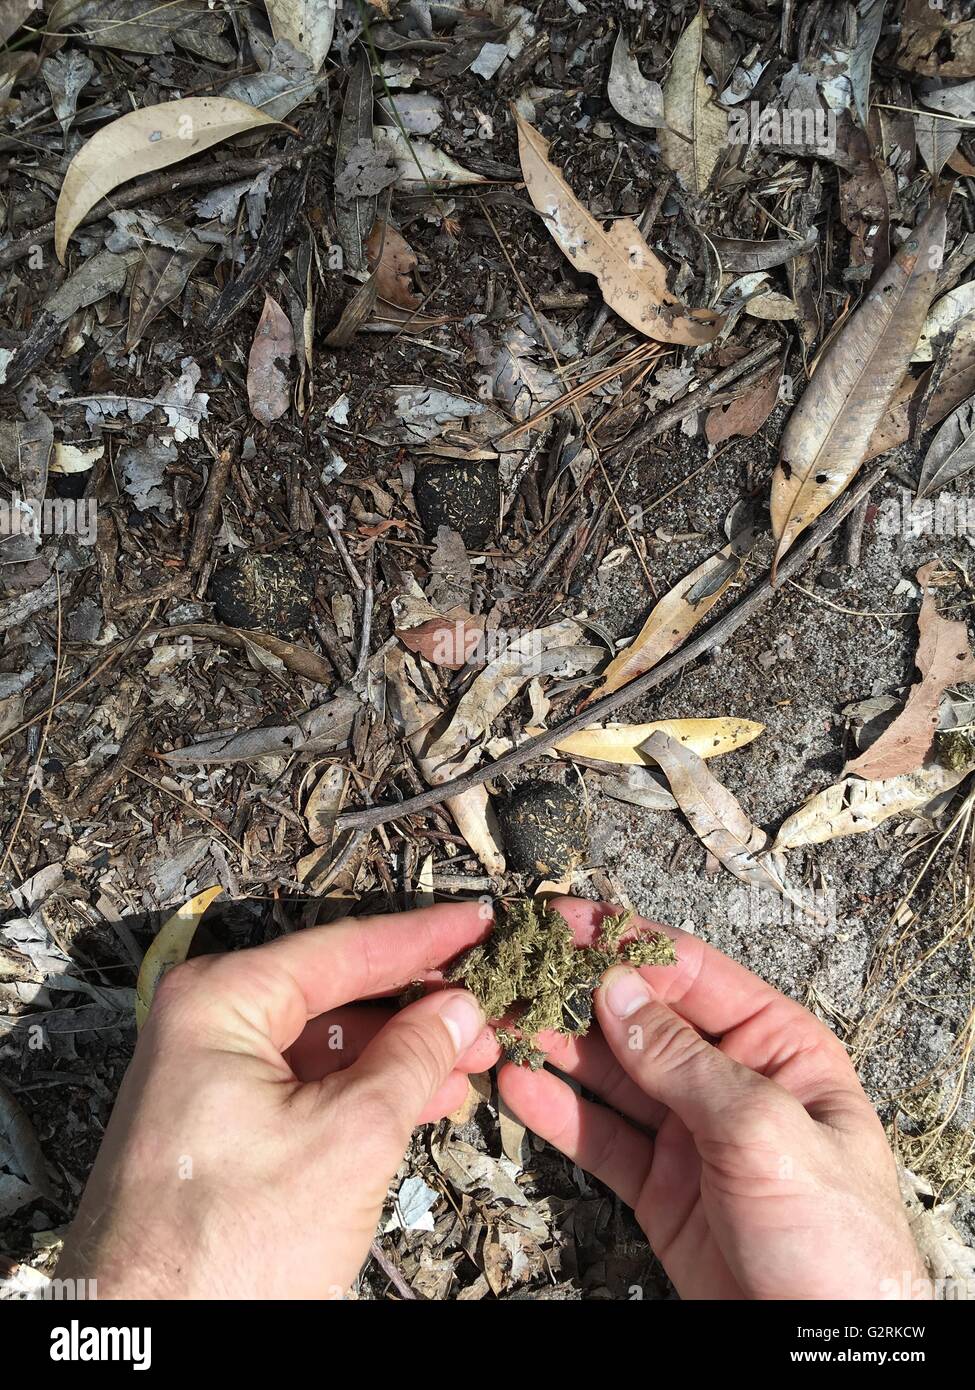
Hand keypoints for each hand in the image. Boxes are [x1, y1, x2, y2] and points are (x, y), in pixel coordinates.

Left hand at [58, 902, 497, 1297]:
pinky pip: (305, 1086)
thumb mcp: (347, 1141)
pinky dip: (365, 1089)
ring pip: (326, 1042)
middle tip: (490, 1001)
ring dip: (402, 1050)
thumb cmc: (220, 1255)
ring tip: (472, 1055)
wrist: (157, 1350)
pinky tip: (423, 1097)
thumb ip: (411, 1061)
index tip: (478, 924)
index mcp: (218, 1003)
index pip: (344, 948)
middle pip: (337, 992)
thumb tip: (456, 1011)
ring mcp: (207, 1079)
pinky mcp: (217, 1129)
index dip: (423, 938)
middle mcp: (204, 1027)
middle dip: (419, 1003)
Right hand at [501, 898, 926, 1300]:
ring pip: (611, 1074)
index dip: (625, 945)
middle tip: (516, 969)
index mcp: (778, 1047)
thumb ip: (684, 1061)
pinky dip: (557, 1110)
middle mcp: (731, 1081)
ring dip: (555, 1046)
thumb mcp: (764, 1132)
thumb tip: (618, 990)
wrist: (820, 1349)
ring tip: (499, 1020)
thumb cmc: (836, 1244)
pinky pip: (600, 1135)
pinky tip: (518, 1083)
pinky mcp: (660, 1186)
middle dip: (577, 993)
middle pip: (641, 1019)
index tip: (567, 923)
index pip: (691, 975)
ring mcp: (691, 1133)